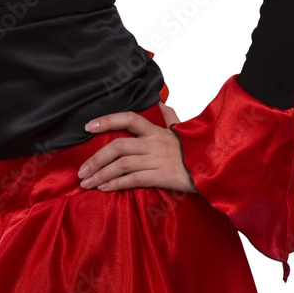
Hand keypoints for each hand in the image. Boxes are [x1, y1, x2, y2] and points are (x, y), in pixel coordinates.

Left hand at [76, 100, 196, 194]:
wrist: (213, 165)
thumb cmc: (195, 148)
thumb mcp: (182, 128)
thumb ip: (169, 116)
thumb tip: (161, 104)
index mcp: (155, 130)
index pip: (128, 118)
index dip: (106, 120)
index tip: (87, 126)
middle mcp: (153, 142)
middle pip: (117, 146)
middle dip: (96, 158)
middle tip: (81, 170)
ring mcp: (156, 159)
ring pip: (121, 165)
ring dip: (101, 175)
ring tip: (86, 183)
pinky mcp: (160, 176)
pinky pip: (133, 179)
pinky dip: (116, 184)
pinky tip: (104, 189)